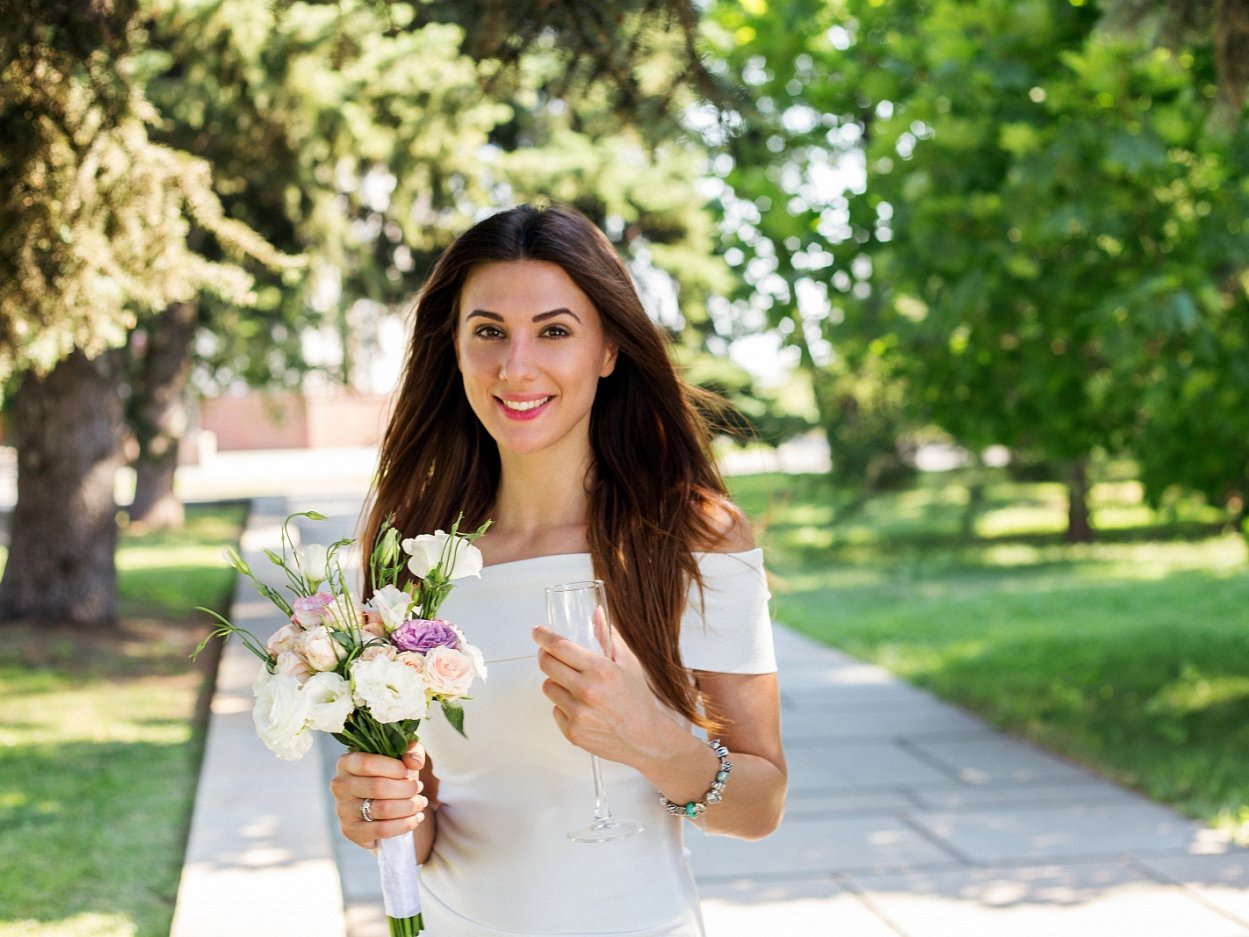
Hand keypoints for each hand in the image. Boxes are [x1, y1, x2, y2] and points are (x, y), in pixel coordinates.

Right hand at [330, 741, 429, 849]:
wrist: (382, 803)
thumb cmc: (391, 774)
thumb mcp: (402, 756)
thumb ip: (412, 750)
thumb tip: (413, 763)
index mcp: (347, 762)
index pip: (367, 764)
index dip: (394, 768)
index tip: (409, 772)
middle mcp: (340, 785)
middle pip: (378, 787)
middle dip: (407, 788)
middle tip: (419, 788)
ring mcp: (343, 810)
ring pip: (383, 809)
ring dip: (409, 806)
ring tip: (420, 802)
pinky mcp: (350, 831)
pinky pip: (382, 830)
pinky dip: (405, 824)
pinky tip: (415, 818)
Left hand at [532, 624, 673, 767]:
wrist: (646, 738)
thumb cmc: (637, 698)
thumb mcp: (627, 662)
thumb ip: (607, 635)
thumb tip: (595, 611)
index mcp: (600, 670)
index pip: (560, 647)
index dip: (543, 636)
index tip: (537, 631)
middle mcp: (586, 691)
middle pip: (547, 665)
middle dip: (545, 655)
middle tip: (550, 654)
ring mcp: (577, 714)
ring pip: (548, 687)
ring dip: (556, 682)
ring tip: (574, 685)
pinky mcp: (572, 733)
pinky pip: (555, 710)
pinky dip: (563, 705)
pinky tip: (581, 707)